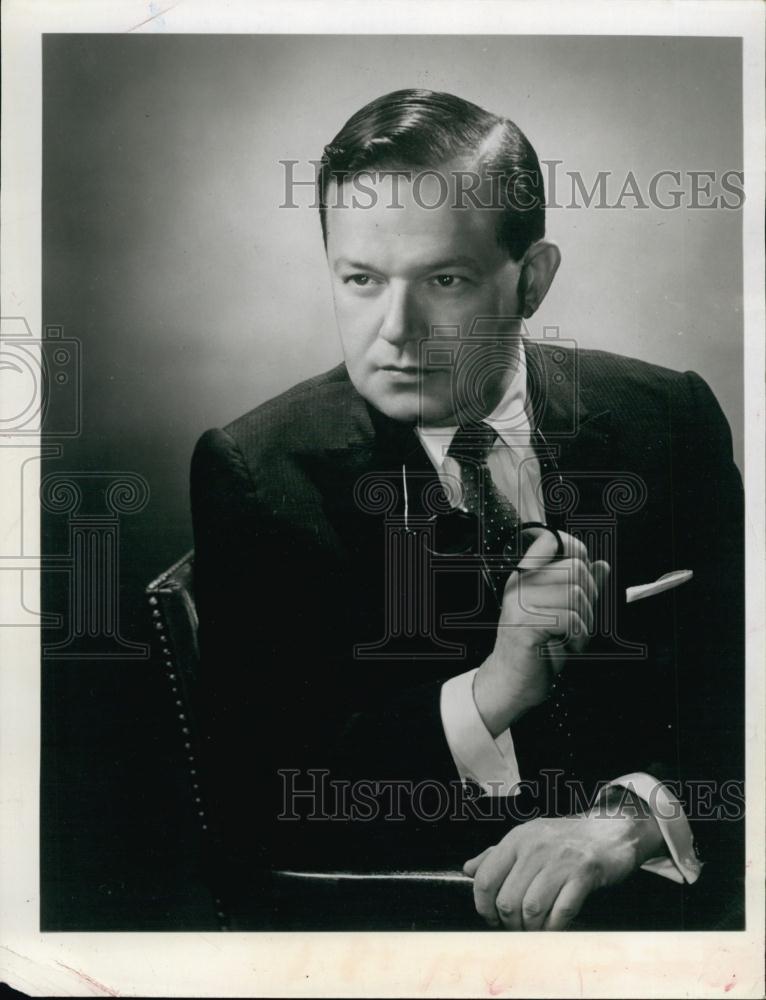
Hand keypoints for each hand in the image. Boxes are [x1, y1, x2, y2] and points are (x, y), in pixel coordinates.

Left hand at [463, 802, 664, 930]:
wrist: (610, 829)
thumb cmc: (566, 838)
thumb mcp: (527, 838)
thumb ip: (496, 855)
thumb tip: (468, 869)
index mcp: (517, 839)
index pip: (485, 878)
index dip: (484, 906)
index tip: (491, 918)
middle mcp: (535, 848)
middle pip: (507, 899)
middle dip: (509, 923)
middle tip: (516, 927)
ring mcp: (560, 861)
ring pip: (531, 909)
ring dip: (531, 928)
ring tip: (535, 928)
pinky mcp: (584, 875)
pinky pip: (561, 912)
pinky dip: (554, 926)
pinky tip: (554, 925)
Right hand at [473, 530, 609, 735]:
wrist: (510, 683)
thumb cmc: (536, 649)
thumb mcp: (561, 613)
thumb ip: (580, 587)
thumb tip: (602, 565)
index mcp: (525, 576)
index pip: (549, 540)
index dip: (575, 548)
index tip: (584, 569)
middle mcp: (520, 585)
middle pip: (574, 568)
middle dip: (590, 597)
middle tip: (580, 620)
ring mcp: (520, 603)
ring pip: (576, 594)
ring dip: (586, 622)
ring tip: (573, 637)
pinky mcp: (527, 625)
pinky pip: (570, 619)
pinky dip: (579, 637)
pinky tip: (568, 647)